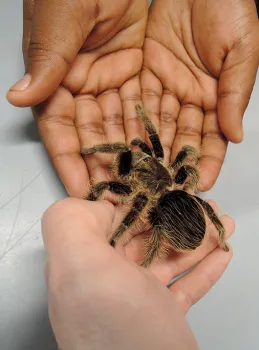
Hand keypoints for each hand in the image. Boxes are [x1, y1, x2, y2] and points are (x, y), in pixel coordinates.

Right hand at [6, 0, 147, 197]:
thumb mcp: (63, 17)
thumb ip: (47, 59)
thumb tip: (18, 96)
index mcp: (58, 75)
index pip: (59, 128)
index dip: (69, 160)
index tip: (81, 189)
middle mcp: (83, 84)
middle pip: (92, 135)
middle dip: (103, 167)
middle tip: (117, 197)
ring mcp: (111, 80)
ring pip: (120, 126)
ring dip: (129, 156)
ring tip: (142, 184)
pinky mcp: (137, 71)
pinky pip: (143, 107)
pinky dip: (150, 131)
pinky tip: (159, 153)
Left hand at [42, 198, 233, 348]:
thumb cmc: (116, 332)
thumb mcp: (80, 268)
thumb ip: (73, 224)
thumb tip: (98, 207)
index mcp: (85, 264)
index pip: (112, 221)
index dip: (141, 202)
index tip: (169, 189)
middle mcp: (107, 280)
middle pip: (146, 237)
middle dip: (178, 218)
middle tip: (206, 206)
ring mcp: (136, 300)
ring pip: (169, 257)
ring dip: (198, 239)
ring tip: (222, 223)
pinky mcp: (161, 317)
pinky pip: (185, 285)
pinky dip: (205, 268)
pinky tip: (222, 253)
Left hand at [141, 0, 258, 190]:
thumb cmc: (229, 8)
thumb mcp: (241, 50)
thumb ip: (235, 95)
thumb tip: (236, 136)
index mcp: (217, 97)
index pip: (212, 138)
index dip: (207, 161)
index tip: (200, 184)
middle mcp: (191, 98)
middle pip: (181, 138)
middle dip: (173, 164)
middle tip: (164, 189)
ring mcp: (167, 88)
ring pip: (157, 125)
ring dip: (150, 151)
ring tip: (141, 175)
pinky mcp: (146, 73)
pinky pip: (139, 102)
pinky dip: (133, 123)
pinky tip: (128, 145)